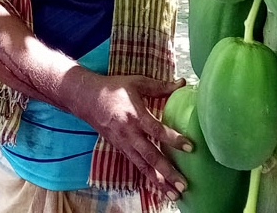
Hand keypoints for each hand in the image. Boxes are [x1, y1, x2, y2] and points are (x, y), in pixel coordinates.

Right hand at [67, 71, 190, 198]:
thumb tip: (182, 83)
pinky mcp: (120, 148)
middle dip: (167, 171)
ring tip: (174, 194)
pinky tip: (159, 187)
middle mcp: (129, 133)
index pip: (156, 130)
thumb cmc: (112, 88)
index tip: (190, 147)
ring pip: (143, 166)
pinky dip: (148, 177)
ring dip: (159, 181)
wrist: (86, 99)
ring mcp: (124, 143)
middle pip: (150, 155)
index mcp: (135, 115)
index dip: (173, 139)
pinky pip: (136, 165)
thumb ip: (160, 86)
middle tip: (183, 184)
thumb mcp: (136, 82)